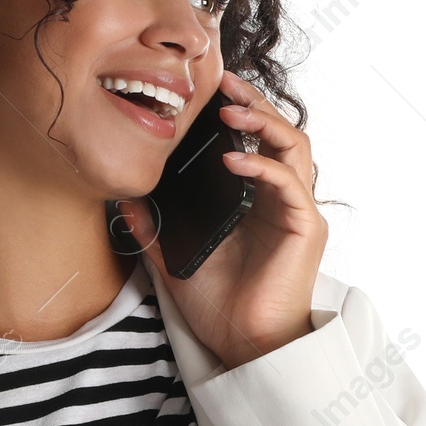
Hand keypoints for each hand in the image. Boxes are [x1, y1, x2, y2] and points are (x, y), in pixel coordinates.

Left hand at [119, 68, 326, 368]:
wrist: (241, 344)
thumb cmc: (218, 305)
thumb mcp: (172, 258)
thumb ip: (152, 227)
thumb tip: (120, 199)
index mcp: (256, 200)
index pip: (256, 140)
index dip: (240, 110)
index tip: (210, 90)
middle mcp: (282, 199)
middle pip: (280, 132)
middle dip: (254, 102)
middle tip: (224, 81)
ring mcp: (297, 211)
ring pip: (295, 147)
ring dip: (265, 122)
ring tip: (230, 112)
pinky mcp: (305, 228)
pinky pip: (291, 184)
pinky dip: (264, 165)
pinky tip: (235, 160)